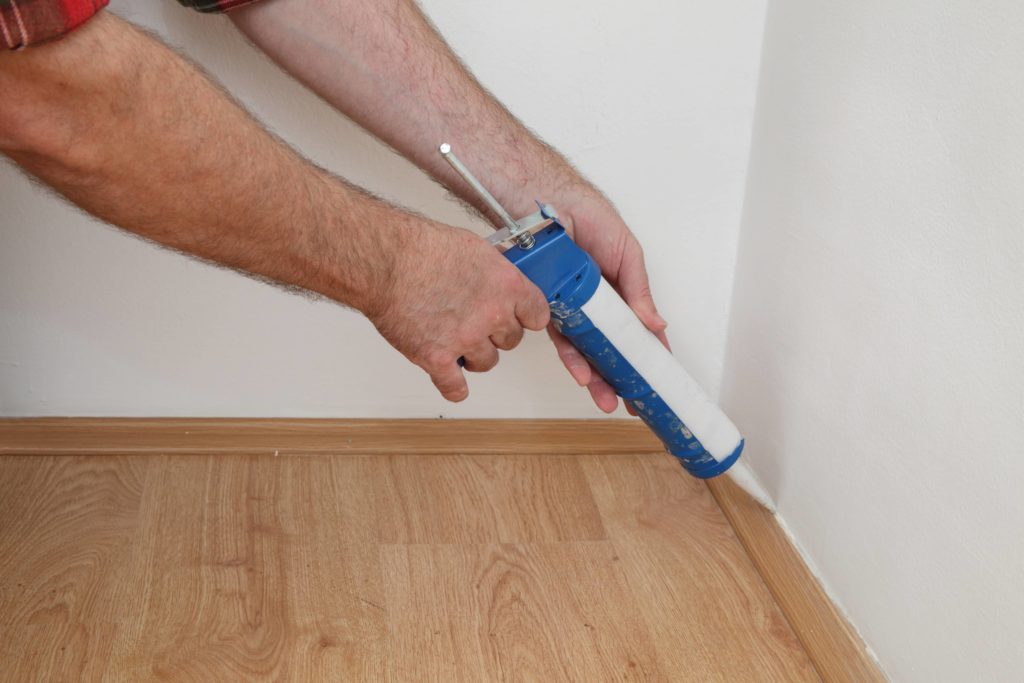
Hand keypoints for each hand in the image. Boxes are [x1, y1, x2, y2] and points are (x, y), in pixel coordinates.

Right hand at [367, 220, 549, 401]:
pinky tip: (450, 377)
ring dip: (474, 355)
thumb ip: (494, 273)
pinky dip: (454, 386)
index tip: (518, 317)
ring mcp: (465, 340)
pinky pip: (455, 388)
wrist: (386, 261)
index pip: (537, 315)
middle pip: (511, 341)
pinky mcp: (437, 359)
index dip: (525, 316)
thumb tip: (499, 283)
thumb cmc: (422, 249)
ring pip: (487, 363)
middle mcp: (491, 315)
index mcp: (506, 286)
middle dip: (496, 334)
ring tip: (456, 341)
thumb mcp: (474, 248)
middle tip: (477, 323)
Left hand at [547, 189, 669, 412]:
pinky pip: (561, 338)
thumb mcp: (626, 254)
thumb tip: (656, 325)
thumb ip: (638, 291)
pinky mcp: (546, 307)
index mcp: (619, 288)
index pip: (638, 328)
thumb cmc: (589, 217)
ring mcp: (571, 307)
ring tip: (608, 399)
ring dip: (598, 376)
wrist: (545, 203)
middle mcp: (595, 302)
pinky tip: (583, 375)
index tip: (660, 378)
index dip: (649, 353)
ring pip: (586, 349)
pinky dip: (572, 358)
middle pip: (611, 346)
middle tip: (631, 402)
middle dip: (621, 375)